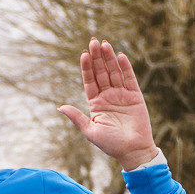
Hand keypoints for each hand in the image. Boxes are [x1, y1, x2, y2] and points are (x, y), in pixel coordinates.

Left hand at [57, 39, 157, 170]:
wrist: (133, 151)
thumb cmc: (110, 144)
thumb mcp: (90, 131)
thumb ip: (77, 117)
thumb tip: (60, 107)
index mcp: (96, 103)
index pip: (90, 81)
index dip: (86, 68)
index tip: (83, 54)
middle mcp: (108, 96)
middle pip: (101, 72)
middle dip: (97, 57)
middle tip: (93, 42)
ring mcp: (122, 95)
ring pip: (114, 72)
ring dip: (109, 58)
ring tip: (105, 44)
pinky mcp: (135, 96)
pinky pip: (129, 78)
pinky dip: (125, 67)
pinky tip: (120, 56)